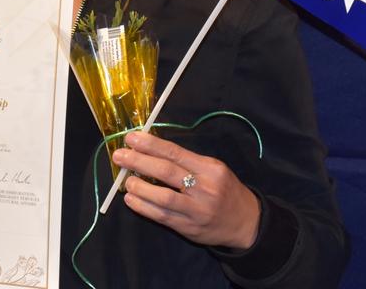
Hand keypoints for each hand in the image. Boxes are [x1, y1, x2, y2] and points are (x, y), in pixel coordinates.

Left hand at [112, 131, 260, 249]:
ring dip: (139, 187)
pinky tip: (131, 200)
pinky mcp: (188, 227)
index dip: (151, 145)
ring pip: (162, 197)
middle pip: (166, 172)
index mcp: (210, 169)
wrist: (245, 222)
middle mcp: (204, 188)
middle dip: (139, 162)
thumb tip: (151, 150)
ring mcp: (196, 210)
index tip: (131, 138)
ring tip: (125, 180)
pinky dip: (143, 207)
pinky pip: (162, 216)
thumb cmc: (224, 189)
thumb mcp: (213, 169)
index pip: (175, 153)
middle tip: (119, 156)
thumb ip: (186, 162)